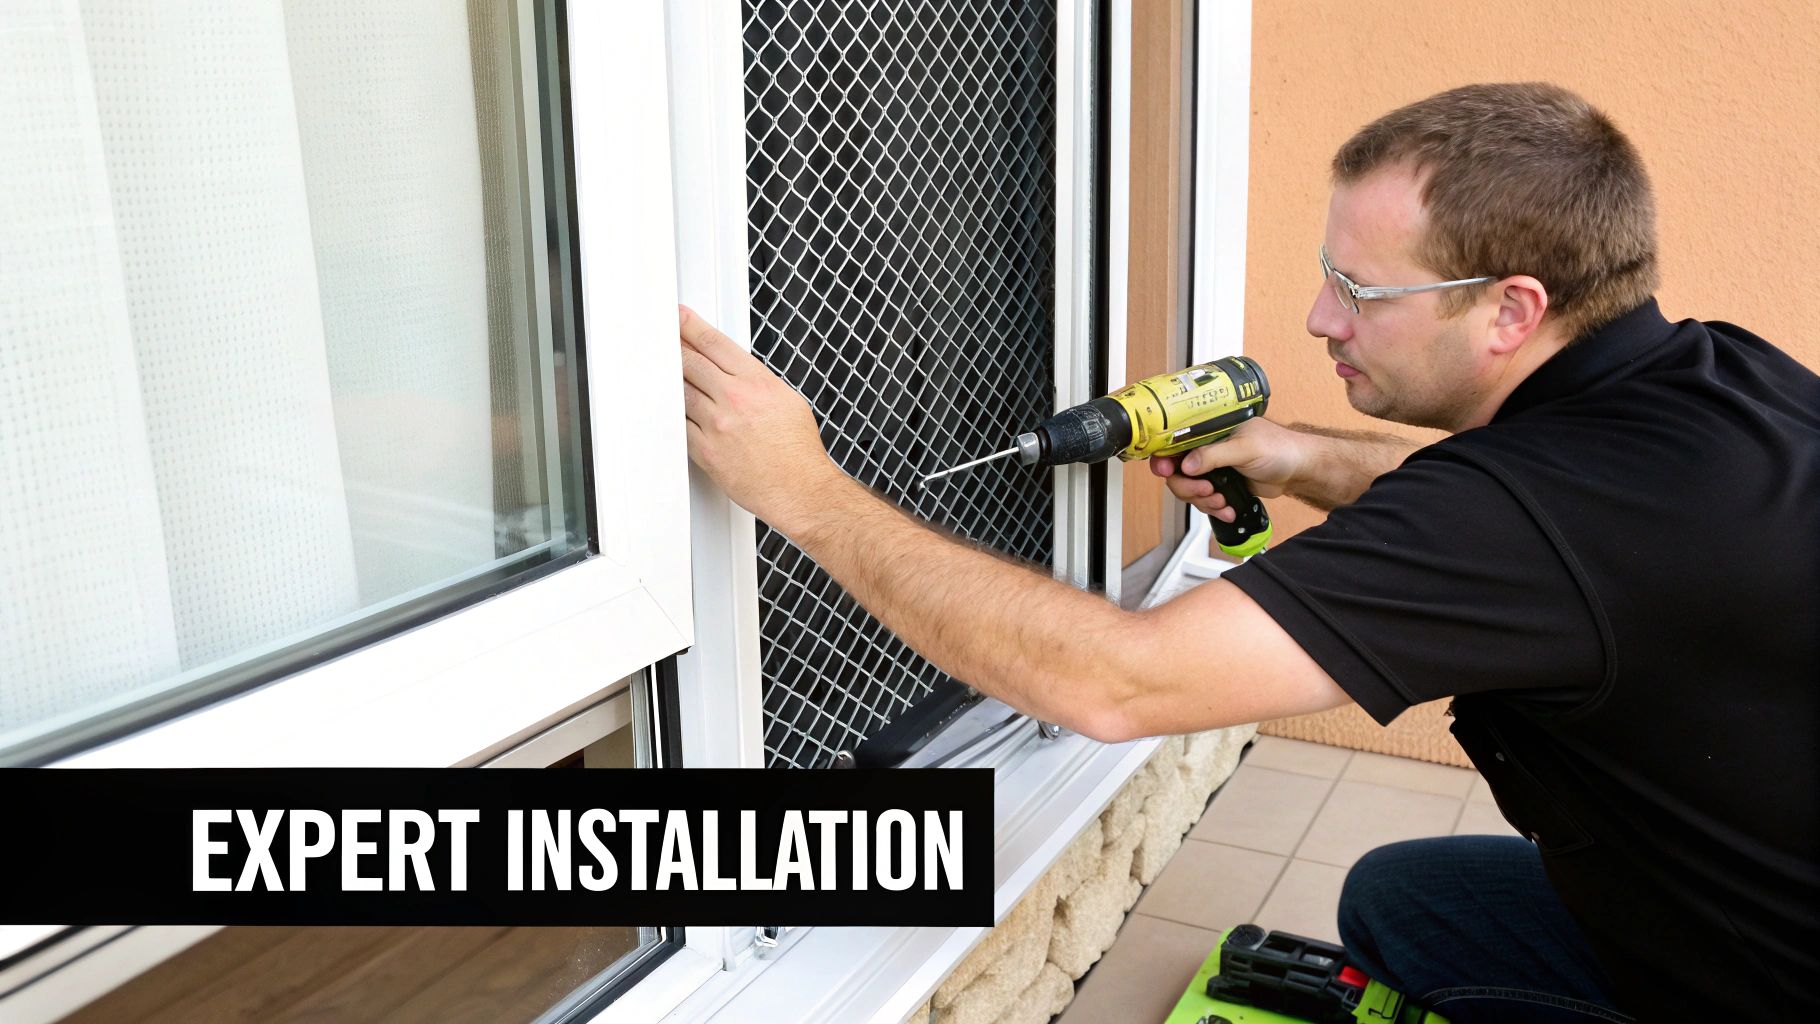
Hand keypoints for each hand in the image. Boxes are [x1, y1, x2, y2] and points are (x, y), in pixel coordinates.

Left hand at [679, 306, 842, 527]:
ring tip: (664, 373)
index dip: (691, 326)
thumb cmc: (797, 450)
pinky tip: (671, 408)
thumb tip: (736, 371)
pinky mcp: (705, 450)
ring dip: (670, 380)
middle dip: (674, 347)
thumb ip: (757, 382)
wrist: (799, 488)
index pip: (715, 343)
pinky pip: (680, 425)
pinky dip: (674, 414)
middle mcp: (735, 399)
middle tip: (664, 340)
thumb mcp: (787, 400)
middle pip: (690, 362)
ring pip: (680, 391)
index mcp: (758, 382)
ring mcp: (717, 425)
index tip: (680, 318)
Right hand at [1149, 418, 1304, 520]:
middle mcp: (1207, 448)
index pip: (1176, 441)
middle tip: (1206, 491)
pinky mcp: (1221, 485)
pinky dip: (1214, 508)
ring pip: (1189, 488)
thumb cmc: (1280, 448)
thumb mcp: (1245, 448)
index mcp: (1209, 430)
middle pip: (1177, 471)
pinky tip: (1228, 509)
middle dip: (1188, 486)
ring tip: (1222, 502)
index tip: (1166, 471)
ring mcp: (1213, 468)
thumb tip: (1186, 464)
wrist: (1299, 470)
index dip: (1165, 457)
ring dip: (1202, 500)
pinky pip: (1204, 500)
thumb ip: (1214, 454)